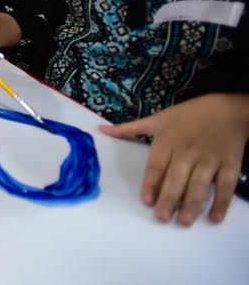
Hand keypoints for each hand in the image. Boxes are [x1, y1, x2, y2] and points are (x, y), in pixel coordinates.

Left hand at [100, 93, 248, 225]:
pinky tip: (214, 218)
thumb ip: (129, 129)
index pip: (156, 166)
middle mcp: (187, 151)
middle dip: (169, 198)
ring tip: (184, 221)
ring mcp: (210, 158)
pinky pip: (226, 185)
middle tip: (162, 217)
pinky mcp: (230, 164)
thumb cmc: (188, 115)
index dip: (151, 183)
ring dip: (192, 204)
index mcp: (167, 141)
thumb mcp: (157, 119)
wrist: (227, 110)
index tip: (146, 201)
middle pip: (177, 178)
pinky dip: (222, 202)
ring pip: (200, 184)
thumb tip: (101, 129)